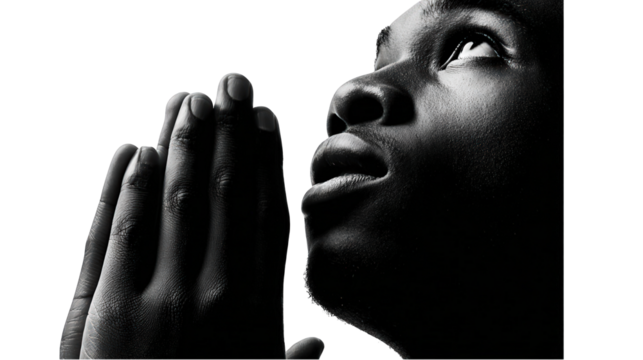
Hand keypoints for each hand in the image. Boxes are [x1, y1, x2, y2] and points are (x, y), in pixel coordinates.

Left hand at [60, 72, 289, 358]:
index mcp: (255, 312)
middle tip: (231, 81)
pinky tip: (137, 149)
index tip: (265, 119)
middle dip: (229, 133)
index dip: (266, 162)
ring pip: (179, 202)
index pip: (266, 217)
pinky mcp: (115, 309)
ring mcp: (164, 298)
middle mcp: (216, 294)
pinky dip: (131, 188)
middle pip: (227, 196)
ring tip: (189, 97)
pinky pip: (126, 234)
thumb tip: (317, 353)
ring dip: (184, 145)